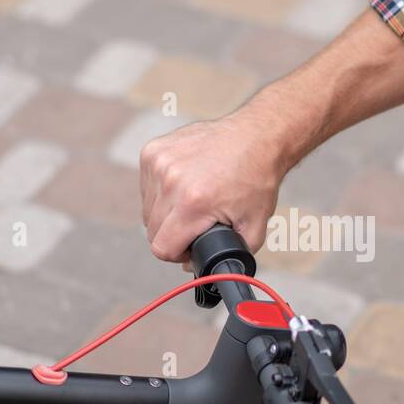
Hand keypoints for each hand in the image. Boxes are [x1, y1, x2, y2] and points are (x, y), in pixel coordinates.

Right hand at [138, 108, 288, 266]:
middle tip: (196, 224)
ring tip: (192, 202)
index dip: (177, 254)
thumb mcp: (254, 228)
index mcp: (193, 203)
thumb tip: (194, 266)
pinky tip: (183, 185)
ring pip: (147, 209)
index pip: (161, 248)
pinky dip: (161, 191)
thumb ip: (229, 256)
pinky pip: (146, 186)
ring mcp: (159, 162)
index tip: (191, 246)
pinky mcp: (153, 151)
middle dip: (173, 235)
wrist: (256, 136)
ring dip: (165, 213)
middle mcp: (171, 180)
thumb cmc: (257, 179)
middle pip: (152, 230)